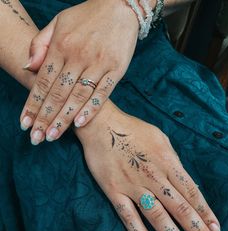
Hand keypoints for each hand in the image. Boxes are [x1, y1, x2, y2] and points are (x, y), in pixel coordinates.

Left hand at [20, 0, 138, 144]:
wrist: (119, 6)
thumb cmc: (86, 17)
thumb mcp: (58, 23)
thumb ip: (41, 44)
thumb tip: (28, 66)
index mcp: (61, 47)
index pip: (42, 82)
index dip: (32, 104)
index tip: (25, 123)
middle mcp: (77, 57)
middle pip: (57, 93)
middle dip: (45, 118)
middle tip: (36, 138)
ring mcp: (98, 64)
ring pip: (77, 96)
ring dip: (63, 119)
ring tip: (52, 136)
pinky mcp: (116, 70)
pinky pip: (102, 93)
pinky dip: (90, 109)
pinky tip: (79, 124)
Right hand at [76, 101, 222, 230]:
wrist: (101, 125)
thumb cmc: (133, 130)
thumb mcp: (160, 139)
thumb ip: (173, 162)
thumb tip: (185, 183)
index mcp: (167, 162)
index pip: (192, 193)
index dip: (206, 213)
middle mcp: (154, 177)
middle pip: (180, 209)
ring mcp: (133, 186)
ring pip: (158, 217)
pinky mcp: (115, 192)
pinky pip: (129, 218)